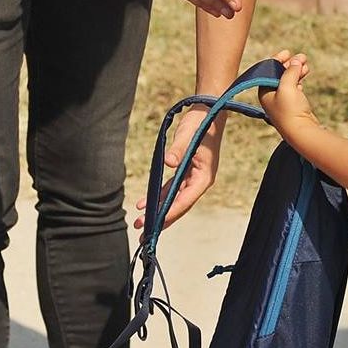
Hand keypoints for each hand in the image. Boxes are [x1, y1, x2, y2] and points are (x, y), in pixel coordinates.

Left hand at [133, 103, 222, 230]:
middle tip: (144, 235)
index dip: (169, 213)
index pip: (184, 201)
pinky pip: (171, 190)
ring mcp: (193, 178)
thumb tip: (168, 162)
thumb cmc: (200, 123)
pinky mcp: (186, 173)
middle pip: (179, 206)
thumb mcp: (188, 135)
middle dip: (161, 220)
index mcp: (204, 177)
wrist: (208, 112)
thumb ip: (178, 149)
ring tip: (139, 223)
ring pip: (173, 200)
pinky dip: (158, 197)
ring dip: (157, 211)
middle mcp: (199, 182)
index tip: (154, 225)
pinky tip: (144, 205)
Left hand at [258, 50, 316, 133]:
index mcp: (264, 91)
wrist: (301, 132)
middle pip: (279, 74)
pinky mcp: (292, 106)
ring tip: (306, 66)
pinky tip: (304, 77)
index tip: (288, 52)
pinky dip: (299, 80)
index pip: (268, 70)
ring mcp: (282, 102)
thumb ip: (290, 71)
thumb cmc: (290, 111)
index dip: (278, 59)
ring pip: (288, 80)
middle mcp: (270, 96)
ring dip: (296, 71)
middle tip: (302, 57)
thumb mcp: (287, 86)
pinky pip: (294, 88)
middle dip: (290, 64)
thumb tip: (295, 60)